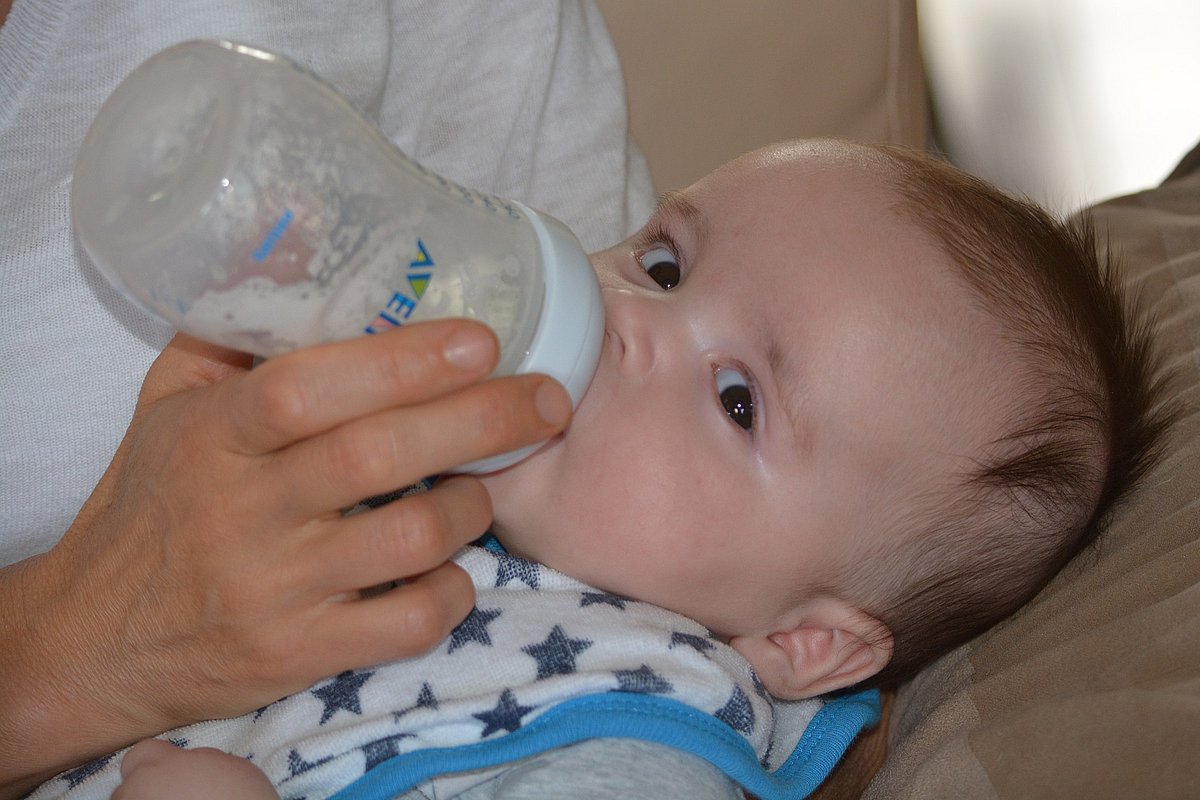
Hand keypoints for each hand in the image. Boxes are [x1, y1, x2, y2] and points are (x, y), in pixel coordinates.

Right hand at [0, 320, 571, 796]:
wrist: (98, 639)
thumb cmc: (149, 506)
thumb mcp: (168, 406)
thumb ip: (234, 338)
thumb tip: (310, 258)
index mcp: (211, 436)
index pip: (306, 389)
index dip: (401, 362)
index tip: (479, 341)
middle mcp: (244, 511)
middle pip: (377, 456)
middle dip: (481, 420)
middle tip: (547, 399)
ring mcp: (275, 588)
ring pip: (410, 538)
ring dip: (473, 505)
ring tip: (487, 485)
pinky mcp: (300, 653)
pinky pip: (407, 625)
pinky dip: (452, 591)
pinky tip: (452, 567)